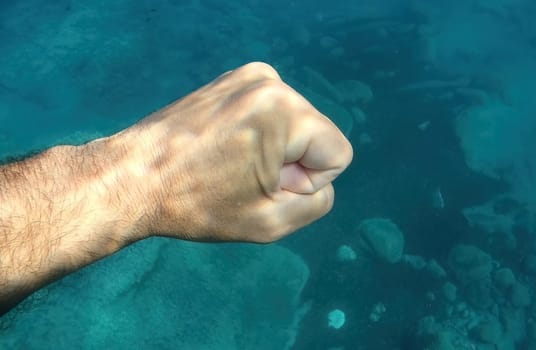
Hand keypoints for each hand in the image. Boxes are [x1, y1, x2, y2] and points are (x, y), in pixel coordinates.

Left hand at [107, 62, 352, 242]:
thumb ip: (317, 203)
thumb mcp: (271, 223)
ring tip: (228, 163)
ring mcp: (249, 75)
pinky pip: (271, 114)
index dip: (308, 182)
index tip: (263, 187)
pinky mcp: (232, 79)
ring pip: (294, 126)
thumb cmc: (198, 205)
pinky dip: (258, 134)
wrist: (133, 178)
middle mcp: (271, 82)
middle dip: (290, 163)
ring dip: (273, 150)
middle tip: (241, 178)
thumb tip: (317, 179)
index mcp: (285, 111)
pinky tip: (223, 148)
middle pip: (315, 136)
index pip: (338, 153)